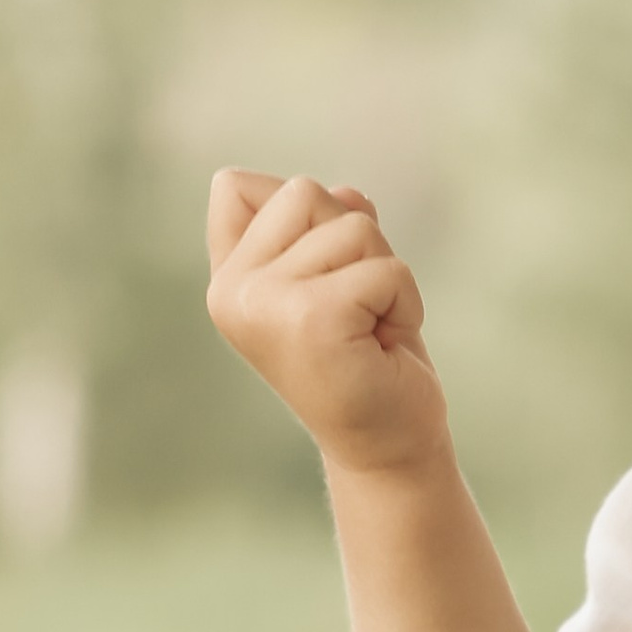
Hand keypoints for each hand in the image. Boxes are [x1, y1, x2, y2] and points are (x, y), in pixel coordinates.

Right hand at [205, 167, 448, 476]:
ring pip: (354, 227)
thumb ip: (327, 225)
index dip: (298, 213)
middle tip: (358, 306)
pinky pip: (387, 270)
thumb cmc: (367, 357)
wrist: (386, 444)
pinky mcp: (310, 318)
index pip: (235, 186)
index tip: (319, 277)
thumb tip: (348, 193)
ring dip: (385, 275)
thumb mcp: (340, 274)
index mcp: (228, 278)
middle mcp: (231, 290)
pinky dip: (404, 303)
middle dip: (355, 241)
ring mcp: (262, 303)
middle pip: (304, 192)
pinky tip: (384, 343)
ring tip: (371, 326)